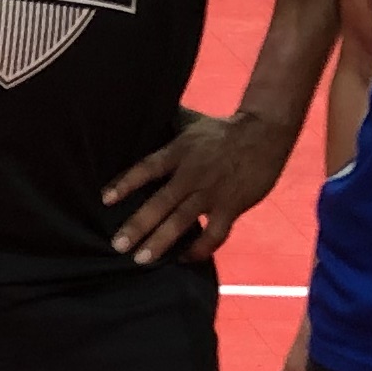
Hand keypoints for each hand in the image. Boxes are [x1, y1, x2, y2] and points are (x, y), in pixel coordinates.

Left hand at [104, 103, 294, 265]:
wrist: (265, 133)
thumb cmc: (223, 129)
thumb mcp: (191, 121)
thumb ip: (166, 122)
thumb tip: (142, 112)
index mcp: (180, 151)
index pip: (148, 168)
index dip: (126, 183)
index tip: (106, 199)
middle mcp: (193, 174)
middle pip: (161, 202)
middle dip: (138, 225)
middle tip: (118, 245)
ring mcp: (213, 192)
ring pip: (183, 222)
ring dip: (161, 242)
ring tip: (141, 259)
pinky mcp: (232, 206)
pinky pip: (214, 234)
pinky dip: (200, 249)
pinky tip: (185, 258)